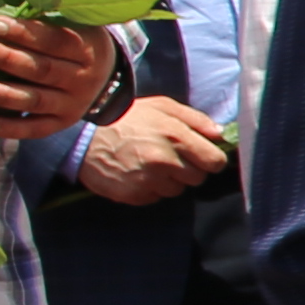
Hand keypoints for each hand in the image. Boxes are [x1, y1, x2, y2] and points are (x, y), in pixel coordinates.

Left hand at [0, 15, 115, 139]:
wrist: (105, 74)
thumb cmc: (75, 41)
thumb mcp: (74, 25)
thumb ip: (44, 21)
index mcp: (87, 50)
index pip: (55, 41)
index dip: (23, 33)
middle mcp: (84, 80)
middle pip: (43, 71)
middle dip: (9, 60)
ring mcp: (73, 105)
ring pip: (36, 101)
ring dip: (4, 96)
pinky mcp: (61, 123)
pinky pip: (35, 128)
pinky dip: (9, 128)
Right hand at [74, 96, 229, 206]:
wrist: (84, 136)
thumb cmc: (127, 118)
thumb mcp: (162, 107)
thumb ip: (195, 119)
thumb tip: (220, 135)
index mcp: (175, 136)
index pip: (215, 162)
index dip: (211, 160)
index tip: (202, 156)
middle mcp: (164, 160)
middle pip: (198, 178)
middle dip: (189, 169)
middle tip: (170, 157)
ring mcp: (149, 180)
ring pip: (177, 190)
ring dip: (169, 180)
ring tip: (149, 163)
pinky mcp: (135, 195)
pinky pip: (156, 197)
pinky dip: (151, 189)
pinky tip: (137, 173)